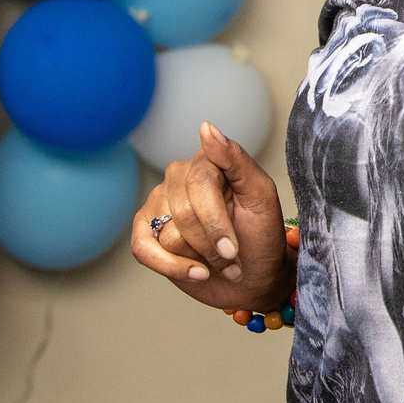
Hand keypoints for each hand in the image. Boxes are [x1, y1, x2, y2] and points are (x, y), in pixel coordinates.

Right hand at [130, 123, 288, 310]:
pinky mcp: (145, 231)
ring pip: (169, 236)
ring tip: (219, 262)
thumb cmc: (260, 233)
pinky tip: (196, 272)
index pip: (199, 185)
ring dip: (200, 258)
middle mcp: (177, 177)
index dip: (216, 223)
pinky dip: (172, 267)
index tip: (233, 249)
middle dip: (212, 245)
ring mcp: (158, 204)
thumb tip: (206, 128)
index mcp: (206, 162)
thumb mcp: (260, 195)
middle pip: (183, 214)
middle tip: (232, 257)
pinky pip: (143, 249)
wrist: (254, 274)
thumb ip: (236, 159)